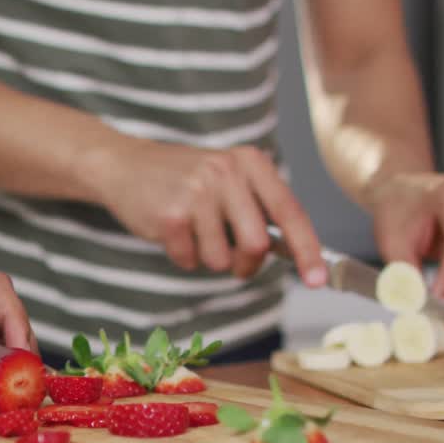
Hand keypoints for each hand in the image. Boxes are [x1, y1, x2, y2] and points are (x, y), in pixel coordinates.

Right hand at [84, 138, 327, 285]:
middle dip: (246, 265)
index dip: (308, 250)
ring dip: (208, 259)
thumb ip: (258, 208)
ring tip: (193, 233)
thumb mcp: (227, 178)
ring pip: (221, 259)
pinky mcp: (170, 214)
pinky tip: (172, 232)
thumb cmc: (182, 179)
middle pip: (257, 244)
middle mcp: (227, 173)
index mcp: (250, 163)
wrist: (125, 165)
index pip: (290, 212)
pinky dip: (182, 257)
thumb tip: (295, 253)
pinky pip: (189, 260)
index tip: (318, 279)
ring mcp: (198, 192)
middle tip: (233, 264)